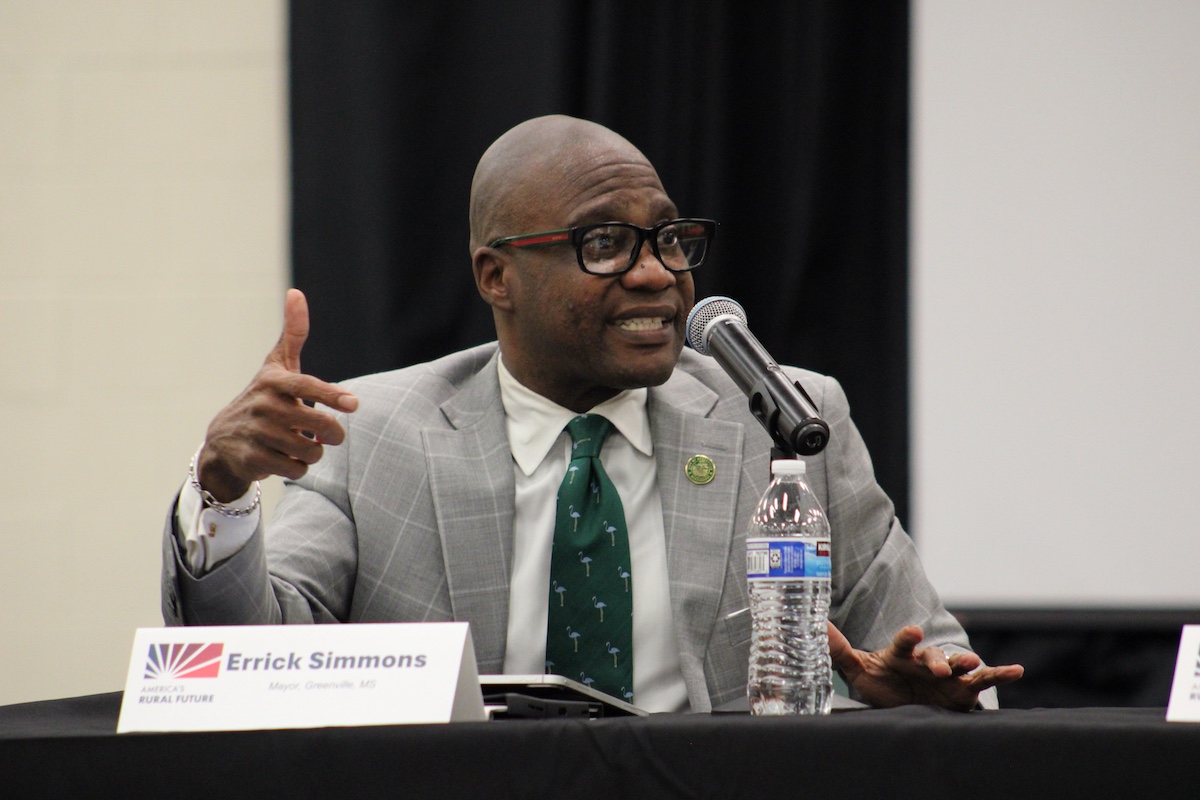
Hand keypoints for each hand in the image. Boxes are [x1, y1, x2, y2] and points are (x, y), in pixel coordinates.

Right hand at [196, 289, 358, 501]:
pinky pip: (297, 470)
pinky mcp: (254, 460)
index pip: (308, 387)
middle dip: (333, 434)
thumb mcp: (276, 366)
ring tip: (299, 443)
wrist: (223, 440)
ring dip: (313, 452)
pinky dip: (298, 468)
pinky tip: (285, 457)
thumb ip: (293, 333)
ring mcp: (258, 434)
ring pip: (312, 452)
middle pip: (322, 427)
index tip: (354, 403)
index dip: (332, 395)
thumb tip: (296, 292)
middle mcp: (264, 407)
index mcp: (274, 382)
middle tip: (329, 433)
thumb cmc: (263, 397)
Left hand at [828, 622, 1023, 711]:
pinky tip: (1016, 671)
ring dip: (967, 663)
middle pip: (934, 657)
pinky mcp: (963, 689)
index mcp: (902, 654)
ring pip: (960, 664)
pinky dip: (1000, 674)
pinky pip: (984, 680)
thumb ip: (840, 650)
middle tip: (938, 667)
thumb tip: (818, 627)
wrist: (904, 699)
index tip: (912, 631)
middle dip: (937, 660)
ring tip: (975, 663)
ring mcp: (947, 673)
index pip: (904, 644)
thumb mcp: (860, 669)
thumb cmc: (882, 681)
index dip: (907, 638)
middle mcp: (926, 661)